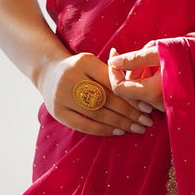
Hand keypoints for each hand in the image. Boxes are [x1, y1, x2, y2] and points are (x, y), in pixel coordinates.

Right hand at [37, 52, 154, 135]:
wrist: (47, 72)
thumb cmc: (80, 68)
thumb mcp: (94, 63)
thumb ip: (114, 74)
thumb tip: (142, 90)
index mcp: (84, 62)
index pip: (112, 82)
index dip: (131, 96)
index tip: (147, 107)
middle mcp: (71, 78)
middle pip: (106, 99)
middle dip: (129, 112)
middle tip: (147, 121)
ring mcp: (62, 97)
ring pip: (97, 113)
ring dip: (120, 123)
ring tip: (137, 128)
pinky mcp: (57, 112)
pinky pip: (84, 125)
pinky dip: (103, 130)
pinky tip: (118, 131)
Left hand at [107, 41, 165, 112]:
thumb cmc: (187, 55)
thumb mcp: (158, 52)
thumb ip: (134, 59)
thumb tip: (112, 62)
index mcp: (152, 92)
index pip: (118, 88)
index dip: (113, 72)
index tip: (115, 55)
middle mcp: (157, 104)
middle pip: (129, 89)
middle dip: (130, 69)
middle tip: (142, 52)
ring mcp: (164, 106)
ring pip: (140, 91)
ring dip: (140, 74)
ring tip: (154, 58)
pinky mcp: (170, 105)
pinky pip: (151, 94)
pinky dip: (149, 80)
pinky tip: (159, 67)